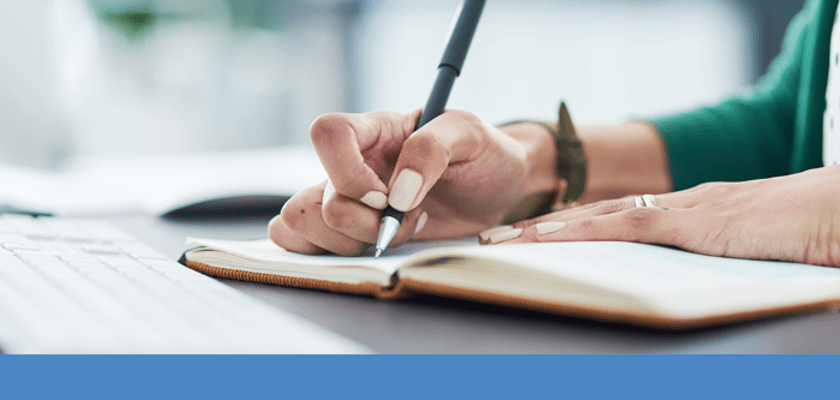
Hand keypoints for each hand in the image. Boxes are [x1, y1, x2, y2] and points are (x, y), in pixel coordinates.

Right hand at [269, 110, 558, 255]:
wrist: (497, 190)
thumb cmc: (483, 154)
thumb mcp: (470, 136)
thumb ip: (432, 148)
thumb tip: (398, 192)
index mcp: (375, 131)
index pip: (327, 133)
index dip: (348, 173)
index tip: (388, 197)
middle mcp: (351, 164)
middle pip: (316, 199)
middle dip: (365, 224)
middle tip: (409, 218)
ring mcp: (345, 199)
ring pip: (301, 223)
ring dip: (353, 242)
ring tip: (398, 233)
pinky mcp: (347, 231)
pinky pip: (302, 244)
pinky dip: (334, 254)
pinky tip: (378, 247)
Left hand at [480, 166, 839, 266]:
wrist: (836, 213)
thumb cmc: (799, 240)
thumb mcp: (738, 260)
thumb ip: (702, 268)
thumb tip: (673, 294)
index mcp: (682, 218)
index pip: (610, 222)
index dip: (566, 229)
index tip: (529, 238)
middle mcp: (672, 209)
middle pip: (589, 216)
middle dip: (538, 227)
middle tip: (493, 237)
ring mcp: (679, 212)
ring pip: (593, 218)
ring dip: (543, 229)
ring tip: (499, 239)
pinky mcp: (691, 221)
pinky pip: (623, 226)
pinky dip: (580, 231)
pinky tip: (546, 237)